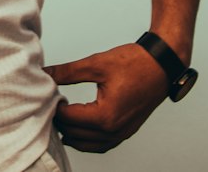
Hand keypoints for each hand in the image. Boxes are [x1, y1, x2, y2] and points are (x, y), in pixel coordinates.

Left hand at [44, 42, 168, 152]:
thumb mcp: (96, 64)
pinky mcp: (126, 132)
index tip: (46, 94)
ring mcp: (121, 134)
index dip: (54, 107)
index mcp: (105, 116)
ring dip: (72, 133)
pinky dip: (87, 139)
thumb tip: (45, 74)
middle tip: (49, 103)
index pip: (68, 119)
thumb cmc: (133, 62)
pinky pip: (101, 144)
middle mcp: (114, 131)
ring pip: (88, 145)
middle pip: (75, 135)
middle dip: (60, 121)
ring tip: (60, 113)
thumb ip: (68, 72)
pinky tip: (77, 127)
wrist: (162, 65)